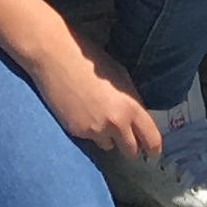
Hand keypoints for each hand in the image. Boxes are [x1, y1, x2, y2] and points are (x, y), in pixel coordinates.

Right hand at [22, 28, 161, 157]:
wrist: (54, 55)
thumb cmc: (88, 57)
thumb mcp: (119, 74)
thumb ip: (131, 99)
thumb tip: (136, 115)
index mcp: (130, 106)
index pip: (152, 140)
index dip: (152, 148)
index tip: (151, 151)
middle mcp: (116, 123)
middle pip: (131, 151)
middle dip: (128, 145)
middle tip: (123, 136)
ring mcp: (94, 130)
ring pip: (108, 146)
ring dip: (106, 137)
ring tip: (96, 116)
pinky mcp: (76, 132)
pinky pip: (89, 139)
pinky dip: (88, 130)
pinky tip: (80, 111)